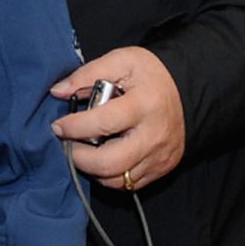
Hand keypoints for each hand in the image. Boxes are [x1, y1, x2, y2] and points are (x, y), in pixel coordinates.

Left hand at [49, 47, 185, 191]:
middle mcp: (154, 135)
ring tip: (83, 150)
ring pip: (118, 180)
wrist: (187, 90)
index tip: (57, 126)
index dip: (74, 127)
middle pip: (110, 162)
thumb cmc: (149, 74)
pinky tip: (102, 156)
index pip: (103, 123)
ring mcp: (160, 156)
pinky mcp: (162, 168)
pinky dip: (109, 175)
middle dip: (79, 158)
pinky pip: (130, 184)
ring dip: (93, 169)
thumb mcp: (120, 61)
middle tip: (67, 144)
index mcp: (144, 104)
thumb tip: (57, 91)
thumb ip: (86, 74)